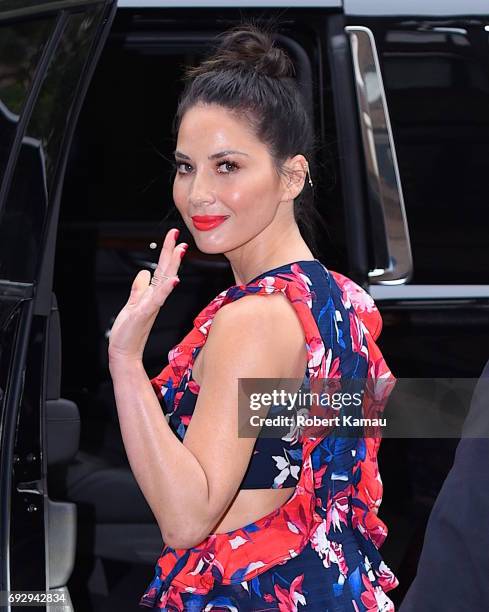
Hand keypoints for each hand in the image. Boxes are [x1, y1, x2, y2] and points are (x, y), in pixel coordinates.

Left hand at [108, 228, 186, 363]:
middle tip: (178, 236)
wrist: (124, 352)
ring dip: (172, 266)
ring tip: (179, 251)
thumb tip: (144, 273)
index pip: (162, 270)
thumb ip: (138, 289)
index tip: (174, 238)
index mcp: (152, 295)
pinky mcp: (144, 313)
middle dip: (171, 253)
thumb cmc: (128, 332)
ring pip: (165, 282)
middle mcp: (155, 298)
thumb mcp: (132, 304)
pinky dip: (166, 289)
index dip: (167, 253)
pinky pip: (157, 299)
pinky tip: (173, 280)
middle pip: (166, 272)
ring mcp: (151, 305)